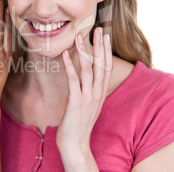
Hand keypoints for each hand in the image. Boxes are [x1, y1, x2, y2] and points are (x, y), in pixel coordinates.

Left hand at [56, 27, 111, 170]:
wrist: (76, 145)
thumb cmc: (77, 124)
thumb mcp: (87, 105)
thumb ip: (87, 91)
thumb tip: (82, 79)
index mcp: (100, 93)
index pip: (106, 68)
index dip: (106, 51)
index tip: (105, 36)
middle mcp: (97, 94)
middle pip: (101, 65)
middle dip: (100, 46)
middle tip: (99, 29)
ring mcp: (88, 98)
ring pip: (88, 70)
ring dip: (84, 52)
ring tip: (80, 37)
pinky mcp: (77, 103)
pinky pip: (74, 80)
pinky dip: (70, 66)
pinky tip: (66, 54)